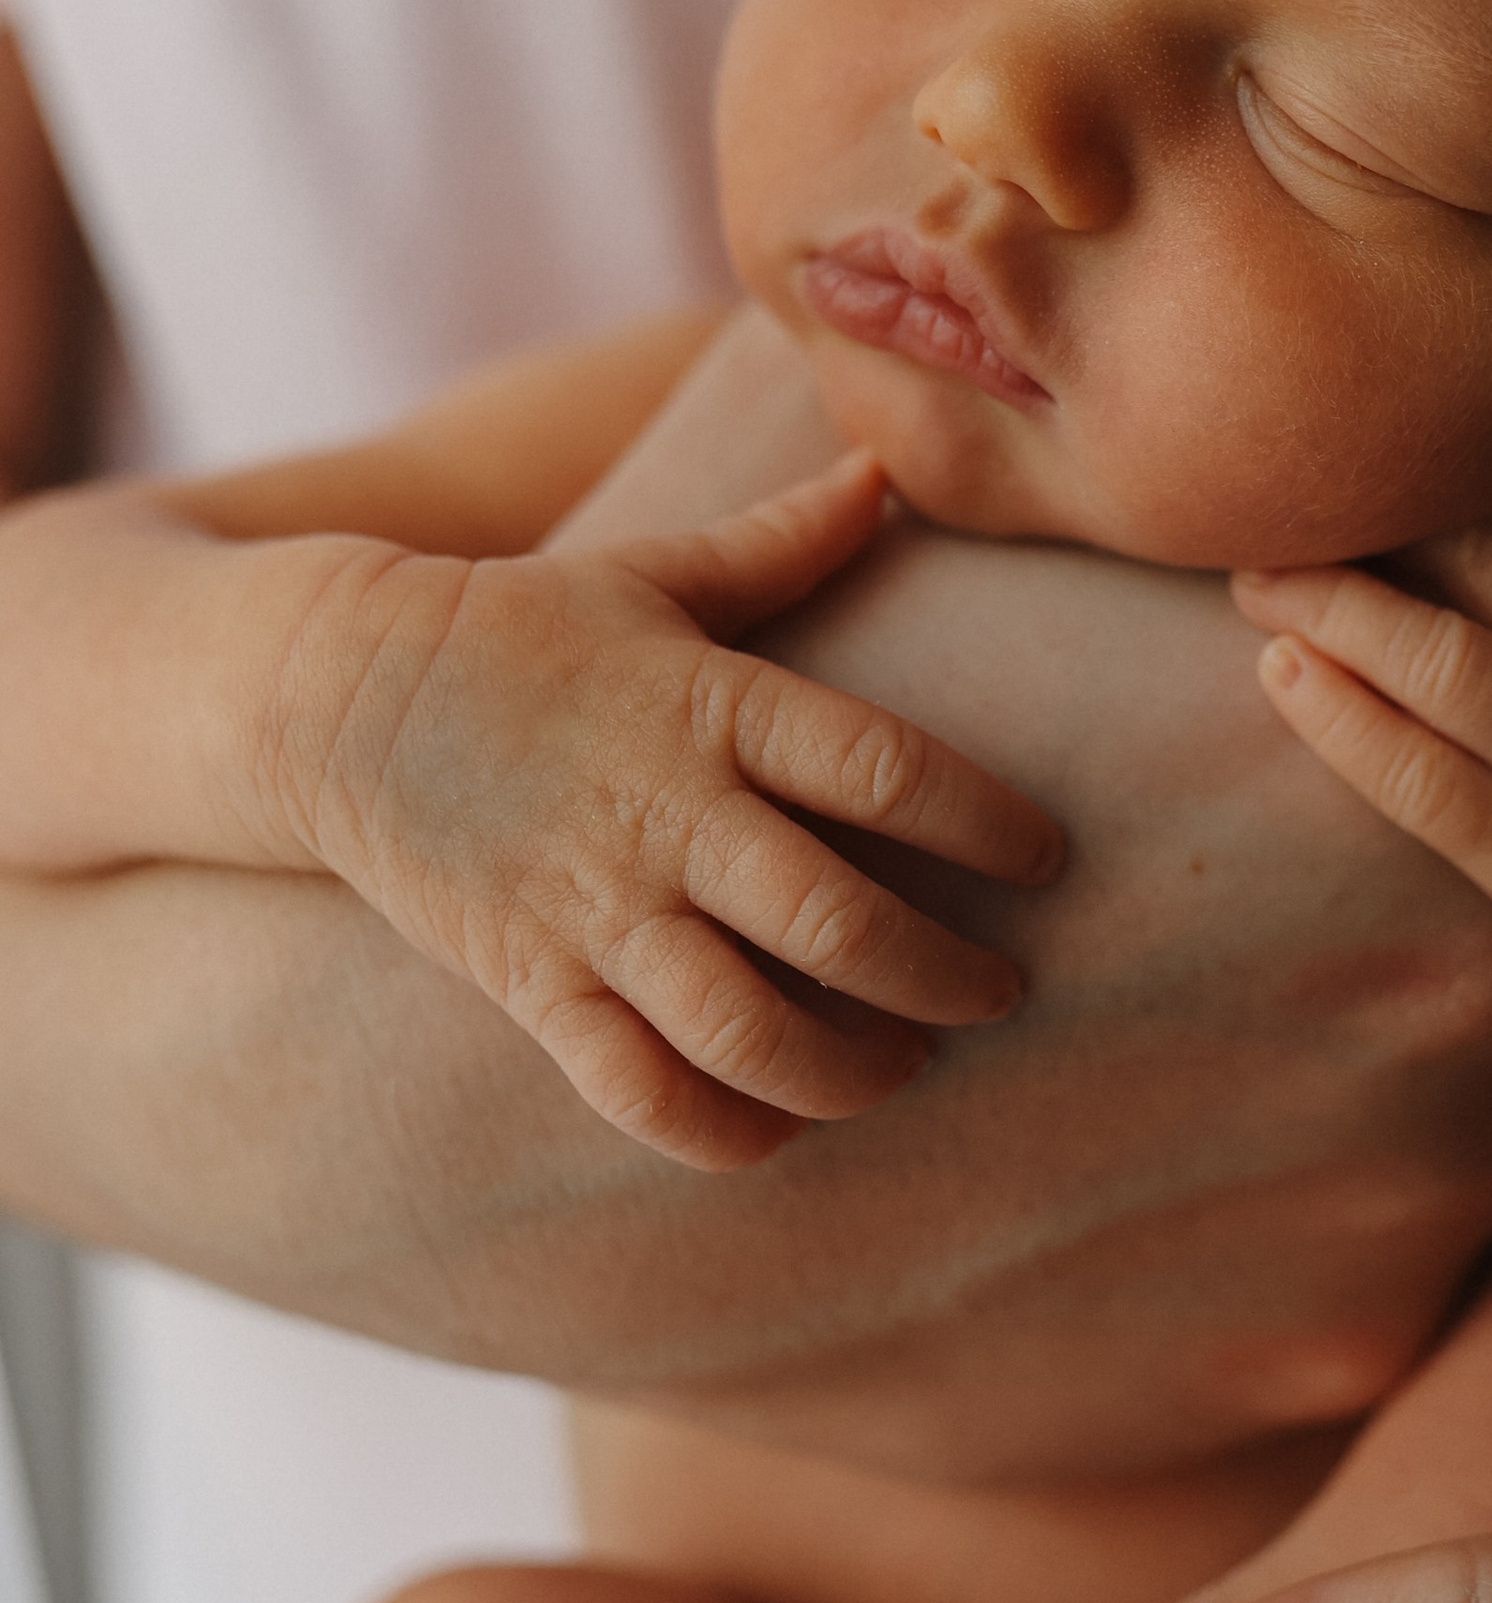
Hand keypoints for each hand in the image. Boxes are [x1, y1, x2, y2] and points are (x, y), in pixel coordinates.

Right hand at [267, 455, 1062, 1164]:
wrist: (331, 693)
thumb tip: (886, 470)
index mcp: (713, 705)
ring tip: (901, 1068)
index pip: (884, 768)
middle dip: (943, 976)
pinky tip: (780, 1127)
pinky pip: (639, 1090)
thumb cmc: (522, 628)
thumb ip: (783, 543)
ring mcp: (597, 908)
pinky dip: (723, 1131)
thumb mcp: (654, 573)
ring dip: (849, 1071)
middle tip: (997, 992)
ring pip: (749, 1028)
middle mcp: (666, 814)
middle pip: (837, 921)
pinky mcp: (532, 983)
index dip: (986, 823)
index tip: (1049, 861)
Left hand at [1232, 455, 1491, 1025]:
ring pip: (1445, 661)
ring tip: (1258, 574)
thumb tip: (1484, 455)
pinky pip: (1423, 783)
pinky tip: (1282, 673)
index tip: (1405, 418)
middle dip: (1381, 508)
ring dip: (1335, 606)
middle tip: (1294, 480)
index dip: (1488, 436)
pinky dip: (1343, 724)